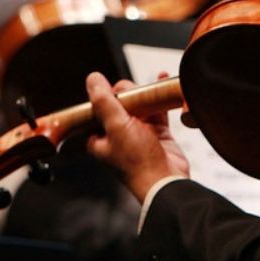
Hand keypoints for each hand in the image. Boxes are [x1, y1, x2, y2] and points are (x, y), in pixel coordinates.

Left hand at [85, 72, 189, 201]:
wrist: (166, 181)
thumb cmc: (138, 162)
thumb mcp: (116, 127)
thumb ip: (104, 102)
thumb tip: (93, 79)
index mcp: (100, 138)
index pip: (97, 108)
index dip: (105, 96)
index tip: (115, 91)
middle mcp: (117, 136)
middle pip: (120, 103)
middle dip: (129, 94)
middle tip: (135, 97)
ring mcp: (138, 134)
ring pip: (139, 105)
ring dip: (145, 94)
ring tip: (152, 89)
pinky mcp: (157, 134)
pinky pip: (157, 110)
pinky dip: (160, 97)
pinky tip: (162, 81)